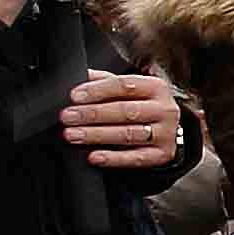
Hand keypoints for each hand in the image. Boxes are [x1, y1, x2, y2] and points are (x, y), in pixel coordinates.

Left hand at [61, 70, 187, 172]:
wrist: (166, 131)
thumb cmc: (140, 106)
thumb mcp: (128, 90)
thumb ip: (104, 81)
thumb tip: (77, 76)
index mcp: (156, 87)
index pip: (124, 85)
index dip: (97, 90)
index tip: (74, 96)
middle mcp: (165, 109)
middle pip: (126, 110)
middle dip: (92, 114)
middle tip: (67, 117)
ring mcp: (166, 134)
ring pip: (128, 134)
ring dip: (97, 135)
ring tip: (72, 135)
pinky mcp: (162, 155)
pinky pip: (135, 158)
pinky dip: (113, 158)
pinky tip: (94, 156)